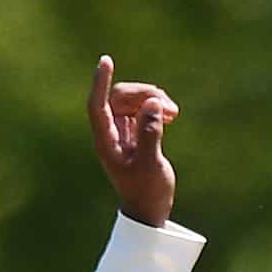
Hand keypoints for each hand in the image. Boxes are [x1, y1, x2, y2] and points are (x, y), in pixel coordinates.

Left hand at [88, 54, 177, 228]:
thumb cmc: (147, 193)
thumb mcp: (150, 165)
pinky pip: (141, 107)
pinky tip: (171, 116)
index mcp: (106, 143)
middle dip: (144, 94)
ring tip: (174, 114)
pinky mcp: (134, 133)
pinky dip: (156, 106)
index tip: (106, 61)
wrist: (150, 210)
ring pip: (132, 99)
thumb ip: (150, 133)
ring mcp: (122, 132)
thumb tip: (153, 103)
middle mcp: (110, 134)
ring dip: (153, 99)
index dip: (100, 83)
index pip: (98, 106)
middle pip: (118, 96)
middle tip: (168, 108)